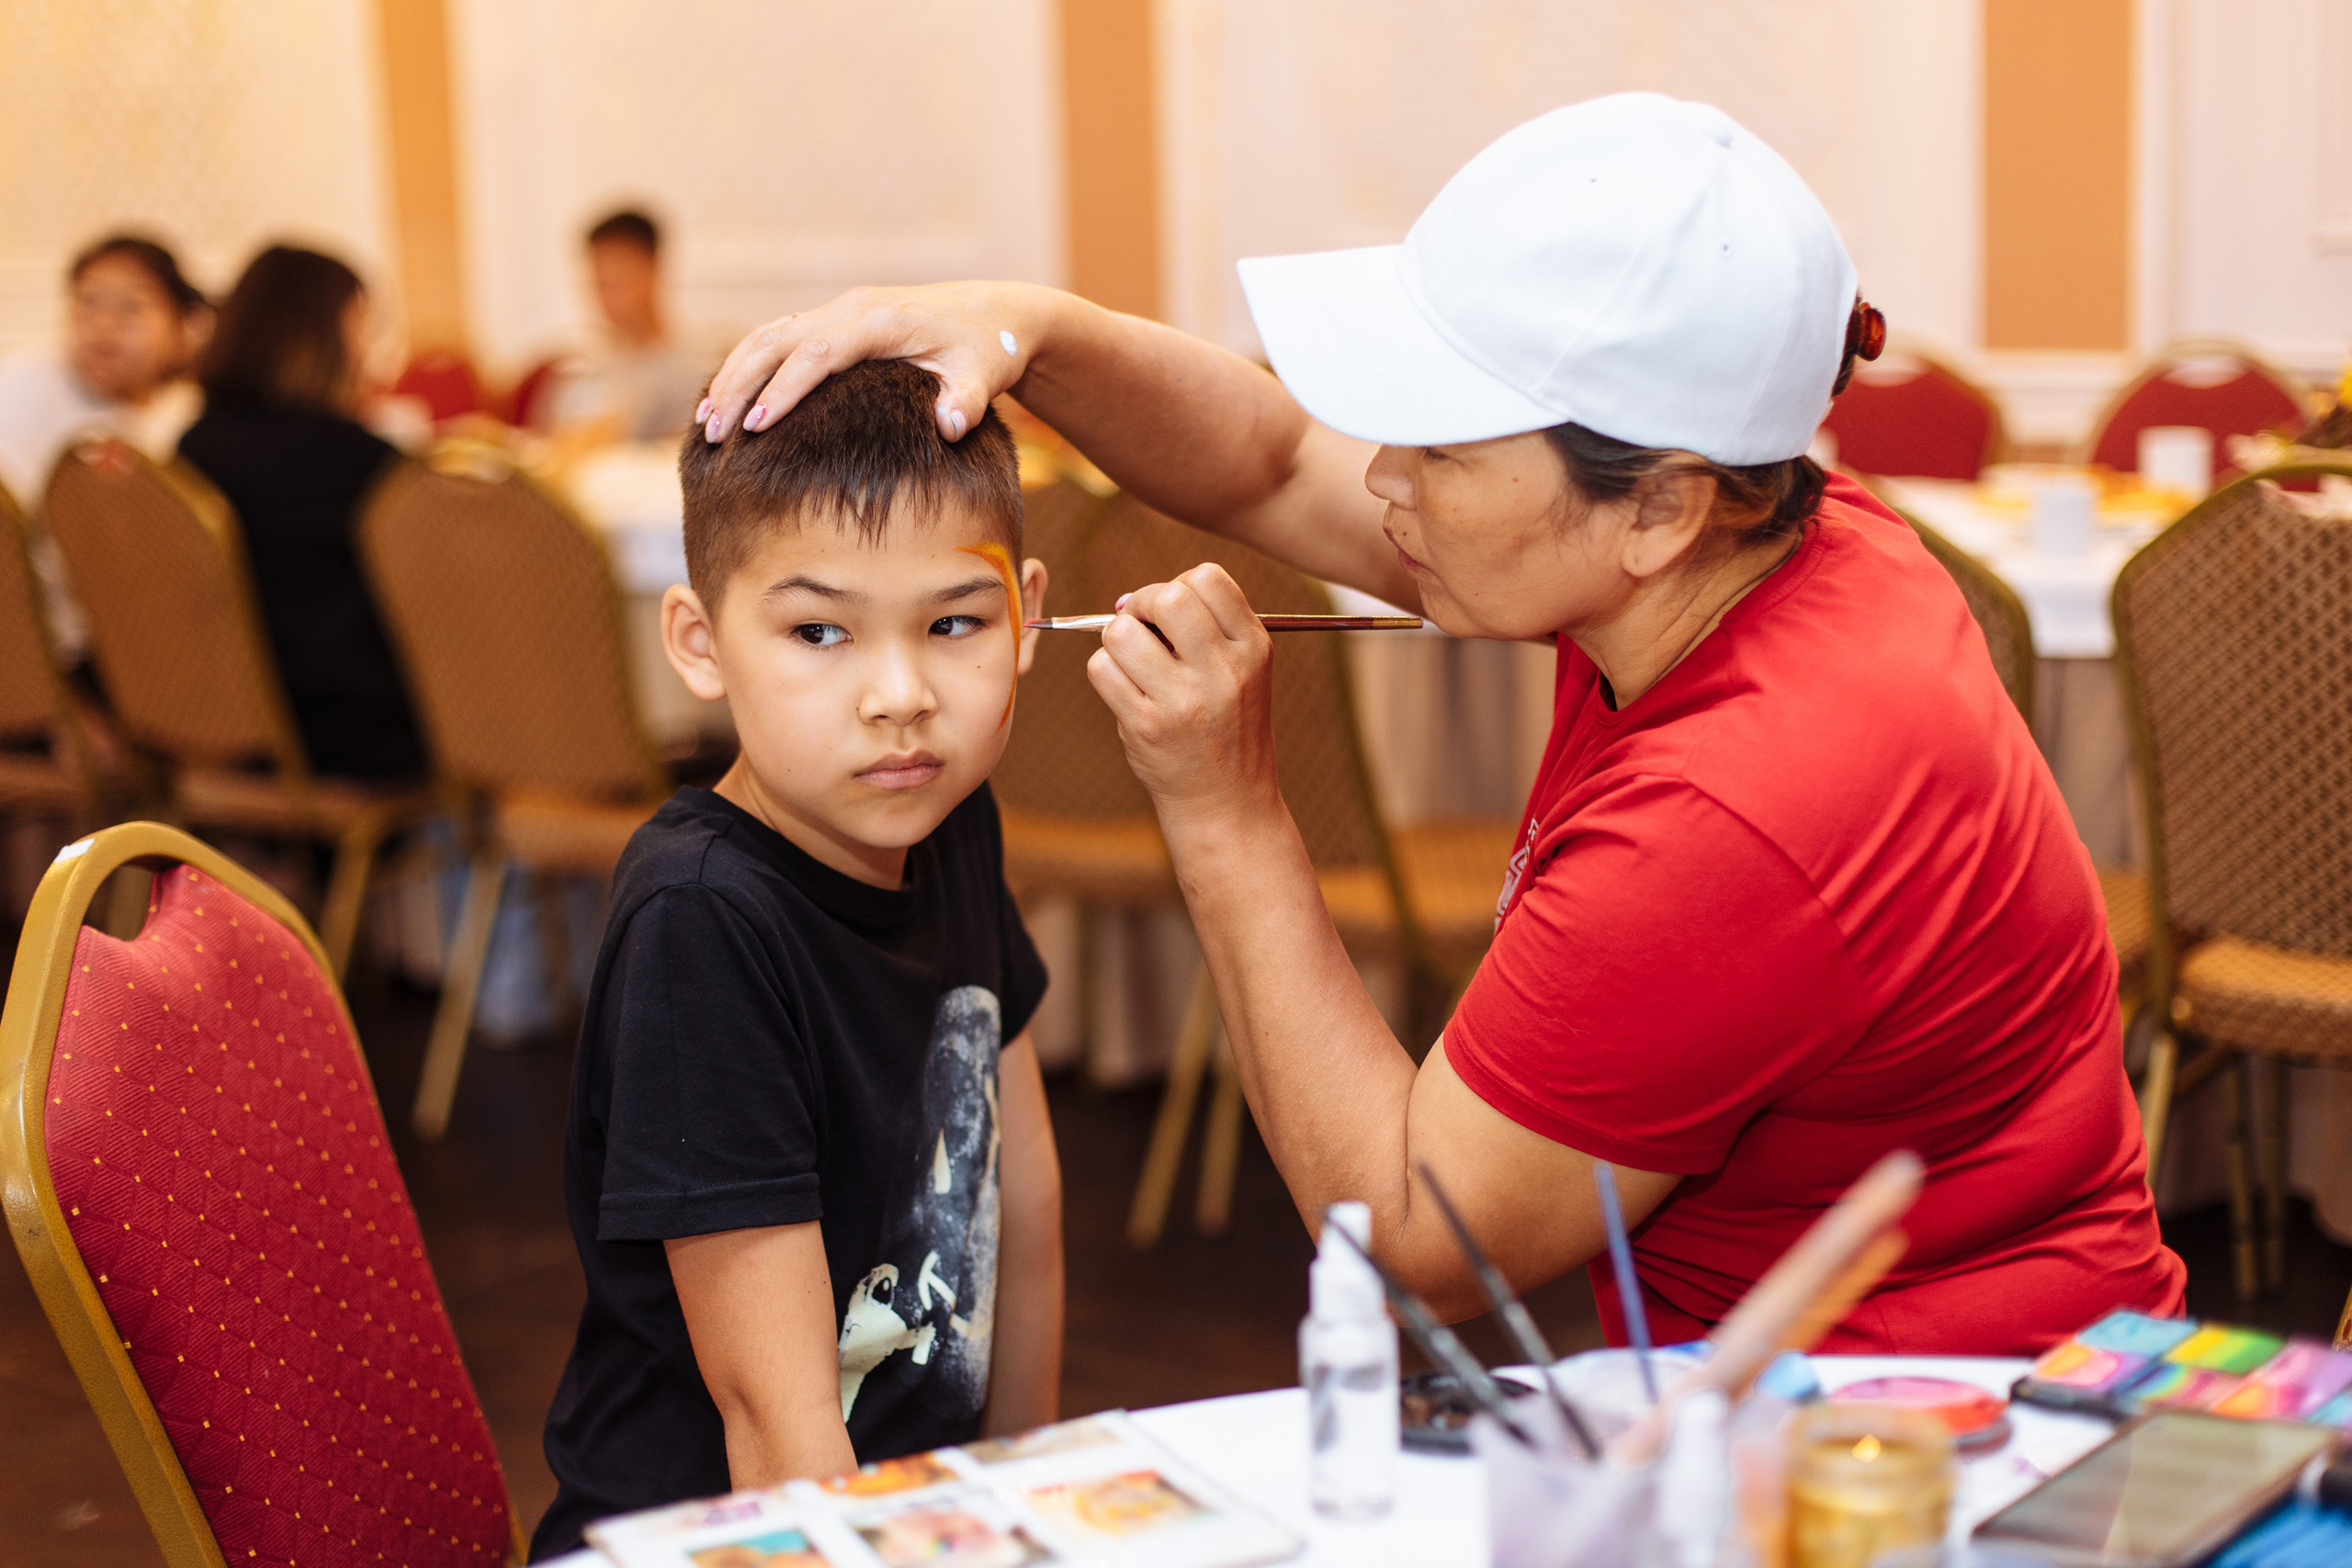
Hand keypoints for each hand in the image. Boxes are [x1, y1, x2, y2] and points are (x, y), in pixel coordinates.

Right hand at [699, 281, 1053, 442]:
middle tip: (713, 434)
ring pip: (767, 336)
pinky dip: (746, 368)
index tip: (755, 428)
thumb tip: (951, 427)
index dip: (784, 390)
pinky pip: (777, 339)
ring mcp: (838, 311)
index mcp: (883, 321)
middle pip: (777, 339)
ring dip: (732, 376)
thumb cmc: (987, 351)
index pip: (819, 353)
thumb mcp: (985, 376)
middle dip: (739, 385)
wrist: (992, 316)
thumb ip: (967, 402)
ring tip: (706, 425)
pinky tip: (726, 406)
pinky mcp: (832, 321)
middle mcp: (852, 309)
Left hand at [1085, 566, 1280, 836]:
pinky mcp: (1147, 727)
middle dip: (1141, 604)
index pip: (1208, 578)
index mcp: (1253, 648)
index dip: (1178, 584)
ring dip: (1117, 641)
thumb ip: (1204, 627)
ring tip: (1134, 665)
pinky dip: (1105, 673)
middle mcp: (1224, 671)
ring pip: (1121, 633)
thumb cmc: (1227, 727)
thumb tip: (1130, 601)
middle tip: (1142, 629)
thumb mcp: (1243, 671)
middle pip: (1165, 597)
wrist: (1227, 802)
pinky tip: (1126, 692)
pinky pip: (1101, 670)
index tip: (1171, 614)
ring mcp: (1184, 700)